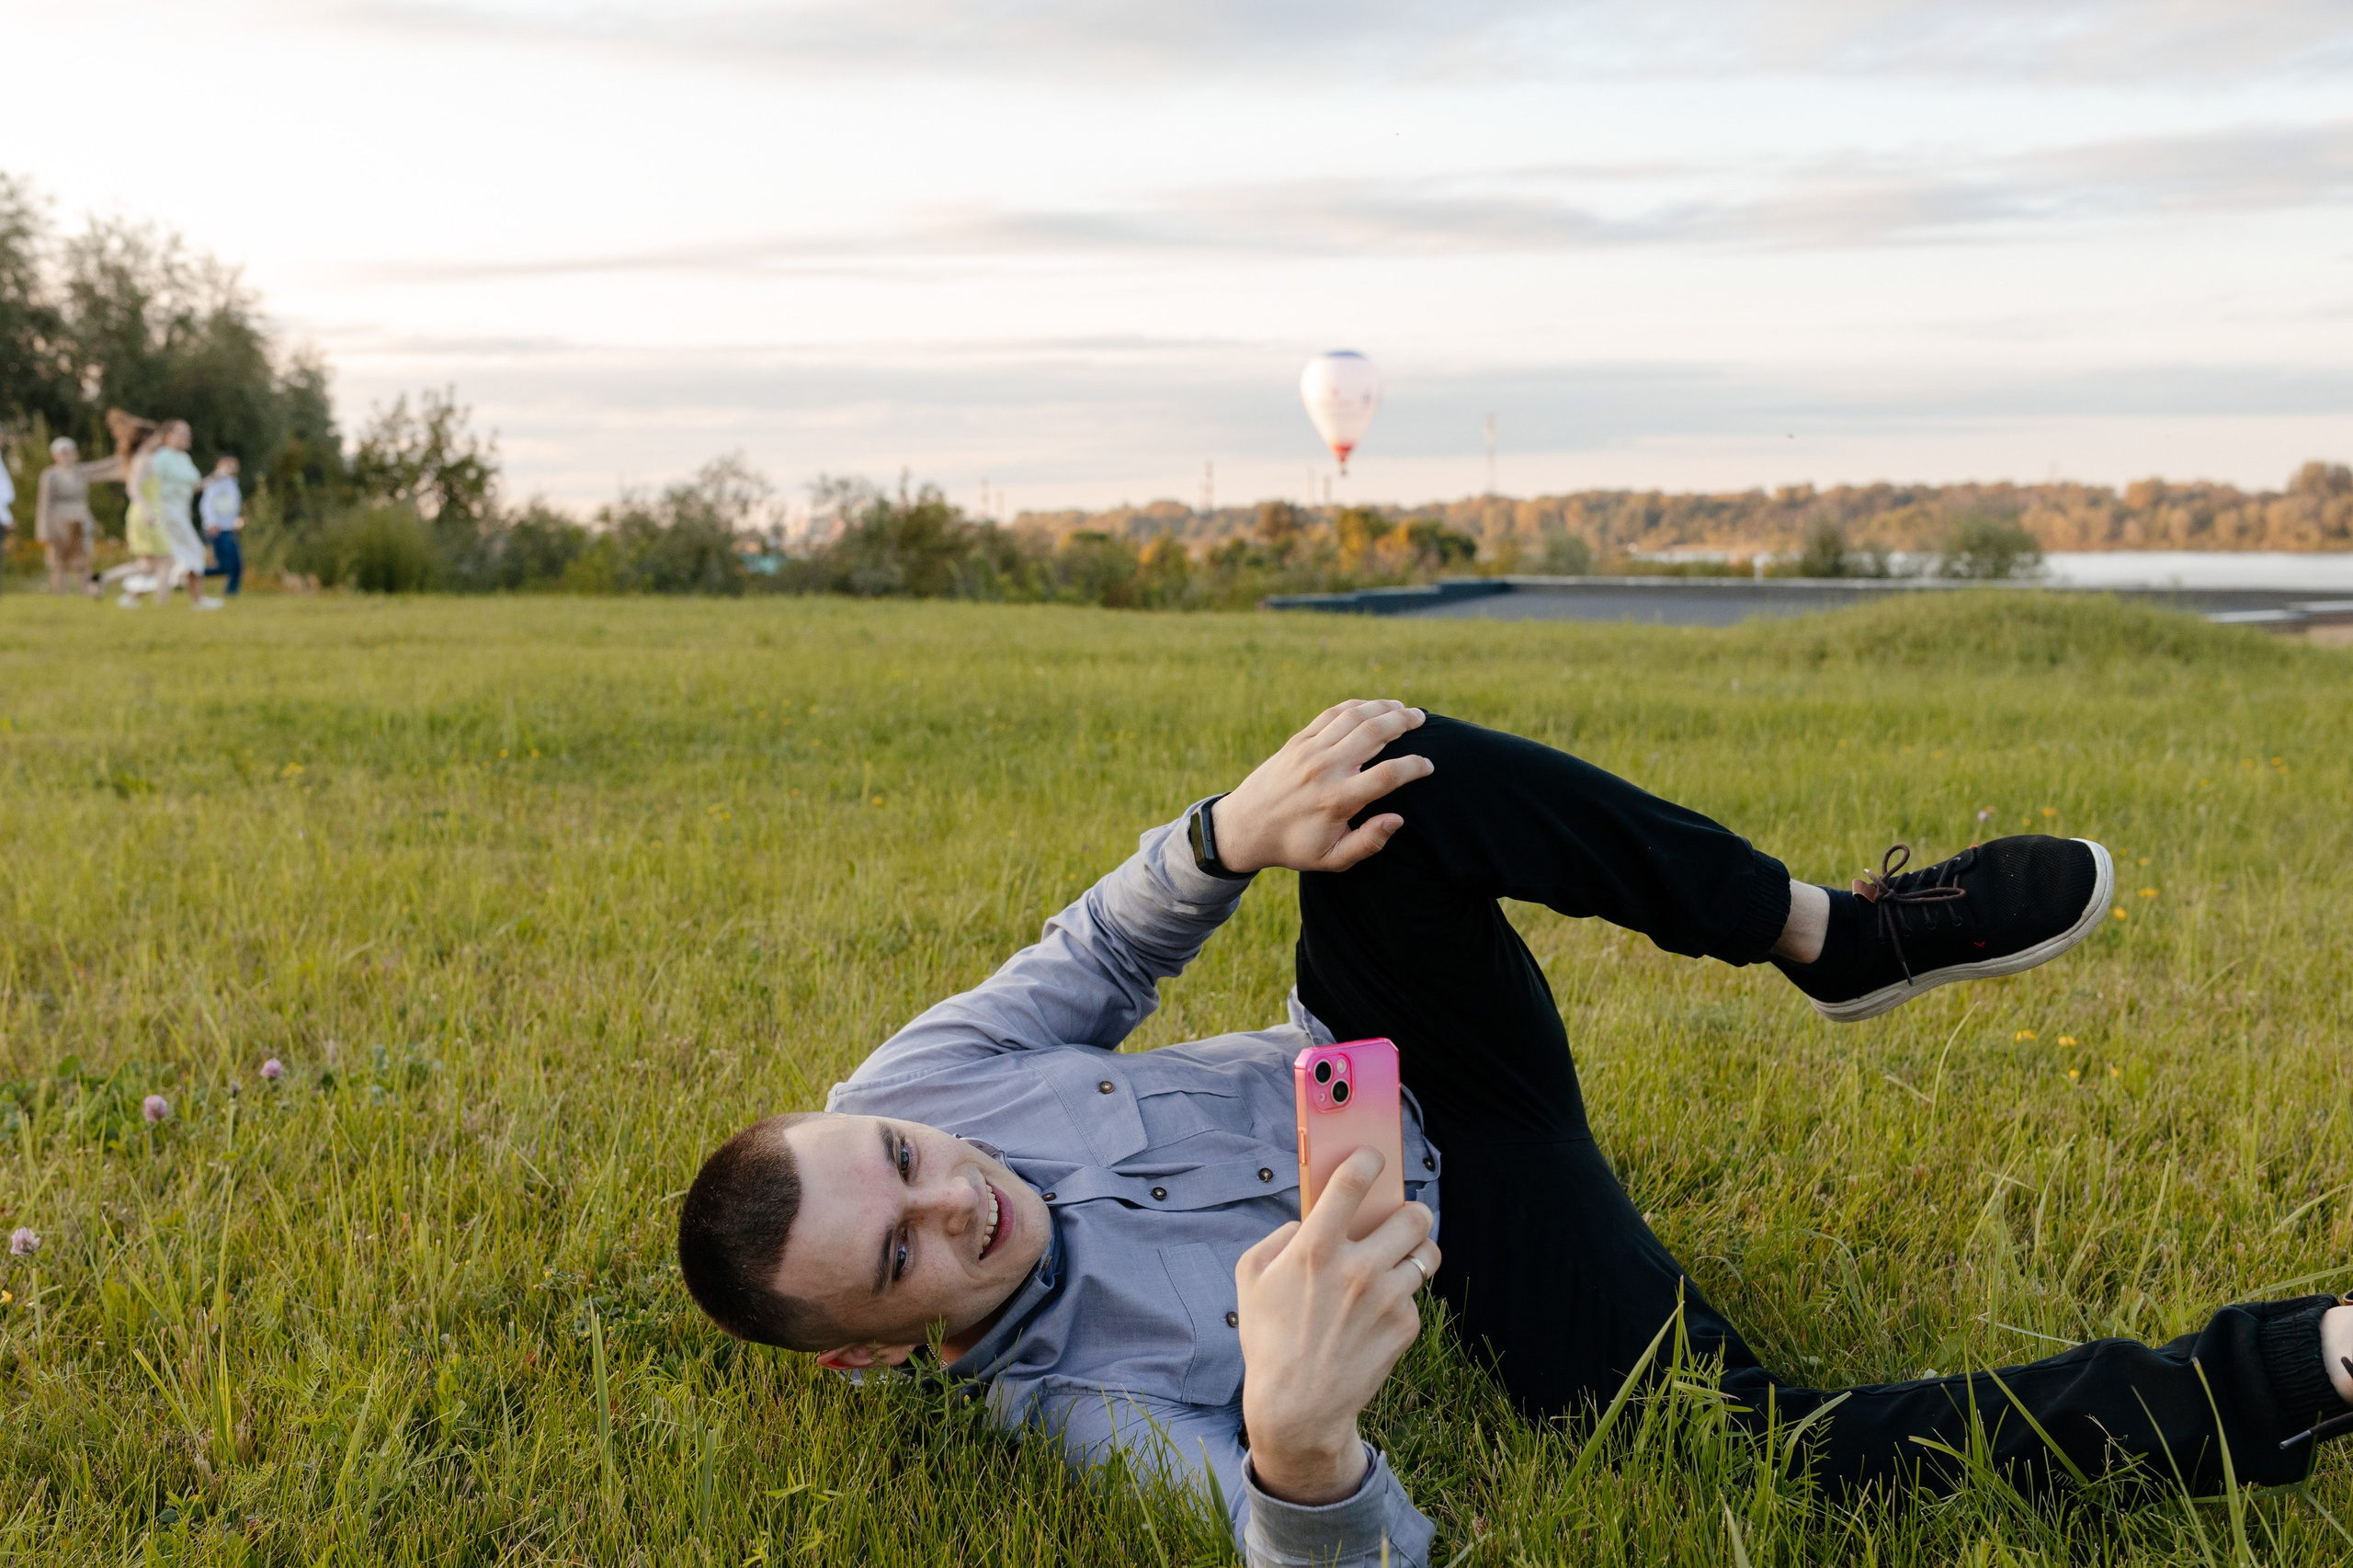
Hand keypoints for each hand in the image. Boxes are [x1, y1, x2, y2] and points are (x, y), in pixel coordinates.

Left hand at [1211, 700, 1431, 874]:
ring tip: (1404, 709)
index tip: (1429, 766)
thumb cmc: (1294, 847)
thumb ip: (1368, 842)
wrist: (1245, 827)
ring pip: (1354, 717)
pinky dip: (1356, 706)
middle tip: (1423, 718)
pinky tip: (1373, 707)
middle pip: (1373, 733)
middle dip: (1403, 722)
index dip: (1414, 767)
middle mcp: (1324, 769)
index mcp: (1337, 800)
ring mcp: (1309, 751)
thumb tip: (1398, 819)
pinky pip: (1332, 714)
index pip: (1386, 775)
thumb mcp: (1332, 859)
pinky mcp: (1298, 741)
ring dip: (1383, 708)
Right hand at [1236, 1148, 1438, 1504]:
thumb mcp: (1251, 1278)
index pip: (1353, 1182)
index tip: (1373, 1159)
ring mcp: (1387, 1298)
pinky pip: (1415, 1295)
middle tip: (1400, 1215)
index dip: (1368, 1161)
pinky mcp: (1405, 1327)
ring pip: (1427, 1252)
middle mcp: (1357, 1268)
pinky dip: (1401, 1296)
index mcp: (1315, 1249)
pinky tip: (1378, 1311)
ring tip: (1399, 1257)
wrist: (1298, 1408)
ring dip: (1414, 1250)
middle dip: (1409, 1210)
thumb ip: (1279, 1237)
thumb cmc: (1269, 1339)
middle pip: (1413, 1214)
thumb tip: (1308, 1219)